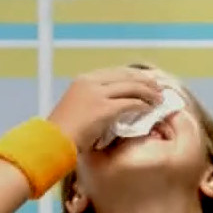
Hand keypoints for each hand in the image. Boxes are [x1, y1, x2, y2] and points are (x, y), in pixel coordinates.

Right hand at [47, 67, 163, 151]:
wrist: (53, 141)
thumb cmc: (64, 130)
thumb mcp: (78, 106)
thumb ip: (96, 99)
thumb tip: (117, 101)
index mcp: (84, 80)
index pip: (116, 72)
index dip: (135, 76)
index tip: (147, 80)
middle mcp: (90, 82)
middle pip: (127, 76)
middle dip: (146, 81)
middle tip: (159, 88)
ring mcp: (97, 94)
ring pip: (132, 87)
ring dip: (149, 93)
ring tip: (159, 99)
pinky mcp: (104, 108)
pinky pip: (131, 103)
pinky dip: (143, 105)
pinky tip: (150, 109)